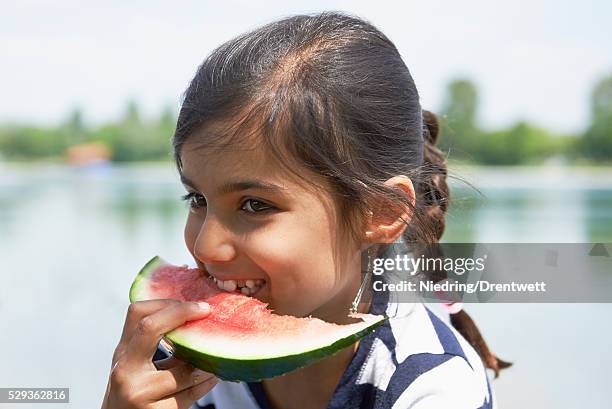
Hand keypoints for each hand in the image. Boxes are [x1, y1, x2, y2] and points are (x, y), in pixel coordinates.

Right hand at [101, 300, 217, 408]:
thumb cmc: (135, 394)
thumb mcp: (136, 366)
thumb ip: (155, 345)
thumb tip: (193, 319)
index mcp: (122, 354)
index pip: (137, 313)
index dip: (167, 303)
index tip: (194, 305)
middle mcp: (125, 370)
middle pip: (151, 327)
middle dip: (182, 313)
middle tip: (206, 311)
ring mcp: (139, 393)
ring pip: (185, 369)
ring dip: (207, 361)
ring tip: (216, 355)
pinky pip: (192, 394)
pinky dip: (206, 384)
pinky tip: (212, 378)